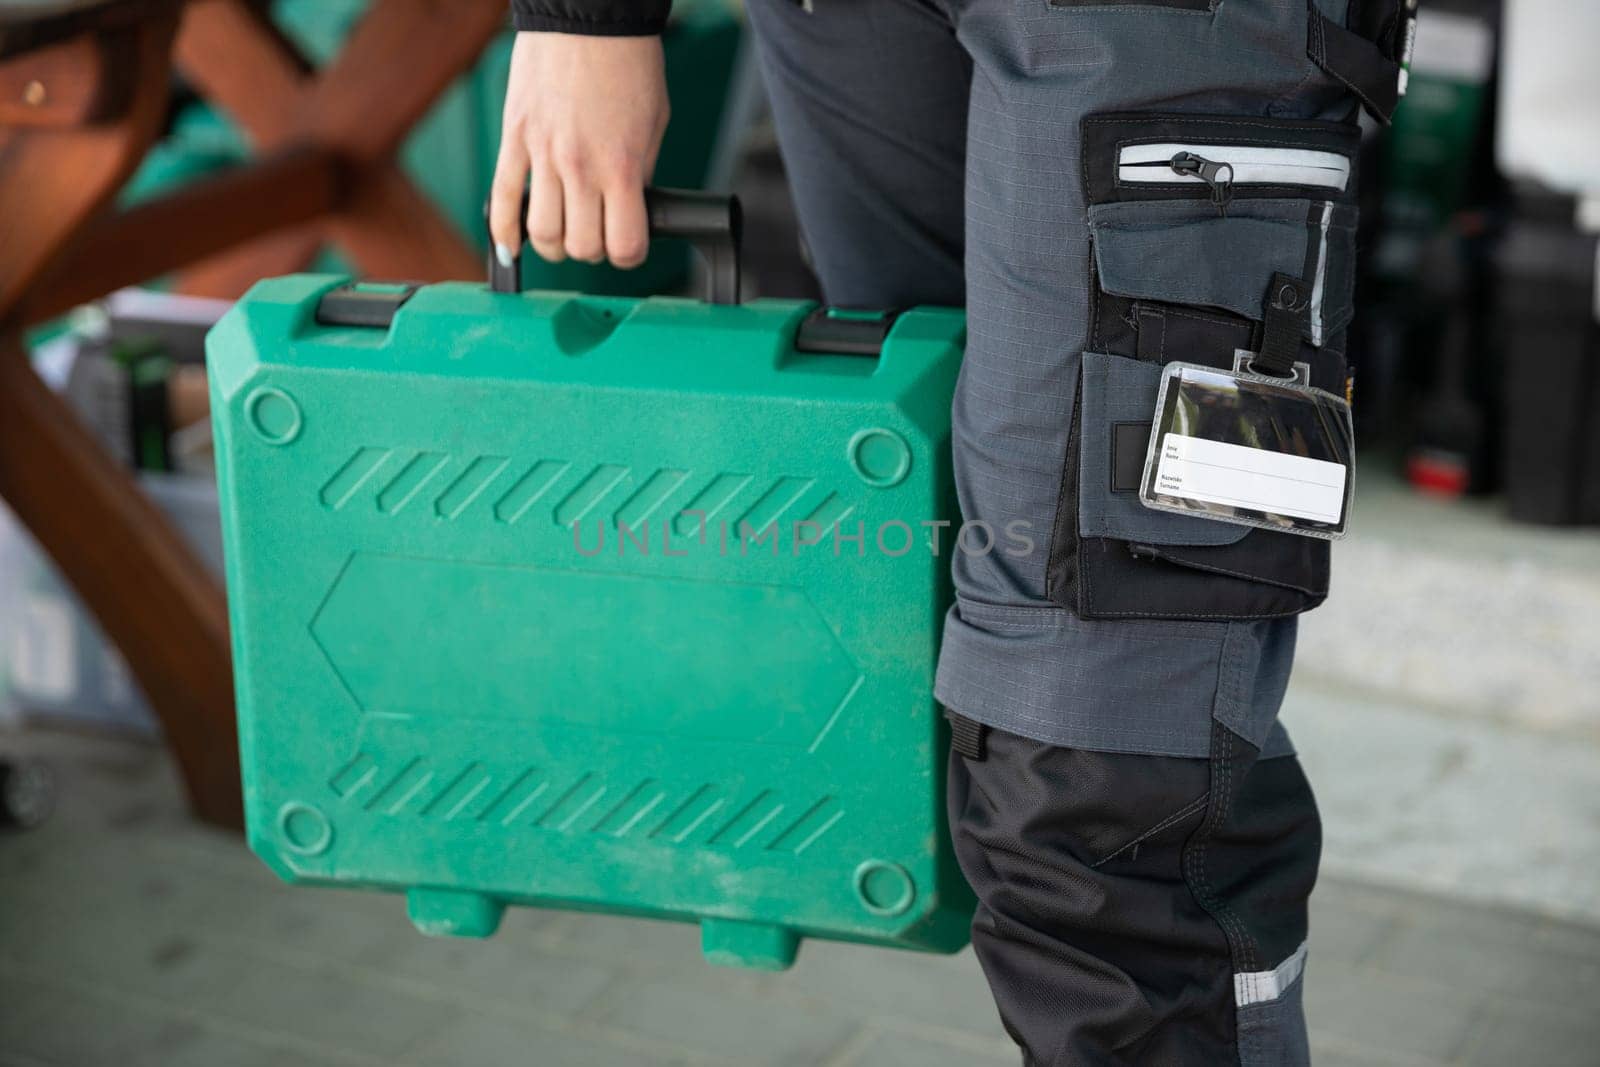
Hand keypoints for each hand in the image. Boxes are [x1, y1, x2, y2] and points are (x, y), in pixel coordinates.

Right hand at [490, 33, 669, 269]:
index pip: (625, 246)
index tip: (627, 244)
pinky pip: (501, 200)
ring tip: (561, 234)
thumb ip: (640, 172)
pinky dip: (504, 234)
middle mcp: (580, 168)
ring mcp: (542, 156)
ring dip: (553, 245)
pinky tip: (511, 249)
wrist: (586, 17)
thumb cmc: (627, 63)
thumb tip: (630, 208)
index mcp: (621, 166)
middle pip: (581, 247)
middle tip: (595, 233)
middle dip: (592, 249)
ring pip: (542, 233)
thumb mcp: (654, 123)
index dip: (629, 253)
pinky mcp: (514, 140)